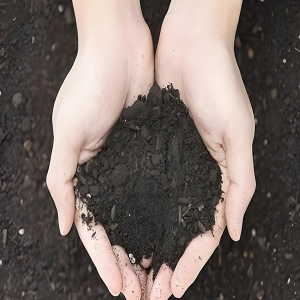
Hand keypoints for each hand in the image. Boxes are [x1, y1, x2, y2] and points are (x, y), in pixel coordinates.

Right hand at [47, 1, 153, 297]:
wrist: (119, 52)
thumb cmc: (88, 86)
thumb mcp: (68, 133)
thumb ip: (63, 180)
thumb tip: (64, 225)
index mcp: (86, 174)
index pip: (94, 227)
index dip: (104, 258)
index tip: (117, 286)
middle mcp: (110, 173)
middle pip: (119, 227)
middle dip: (128, 260)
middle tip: (141, 291)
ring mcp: (133, 163)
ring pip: (141, 213)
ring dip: (148, 242)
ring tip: (159, 273)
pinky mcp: (154, 150)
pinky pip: (160, 186)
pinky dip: (164, 211)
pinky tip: (173, 232)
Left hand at [150, 0, 255, 297]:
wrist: (190, 49)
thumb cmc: (220, 84)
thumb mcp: (238, 132)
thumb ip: (240, 181)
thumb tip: (235, 230)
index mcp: (218, 175)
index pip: (205, 230)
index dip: (192, 261)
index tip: (175, 287)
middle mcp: (193, 174)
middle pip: (179, 228)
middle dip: (167, 260)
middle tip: (151, 291)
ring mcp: (172, 163)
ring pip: (159, 212)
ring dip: (148, 241)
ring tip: (134, 270)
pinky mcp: (152, 148)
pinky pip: (142, 184)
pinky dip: (135, 209)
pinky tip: (123, 228)